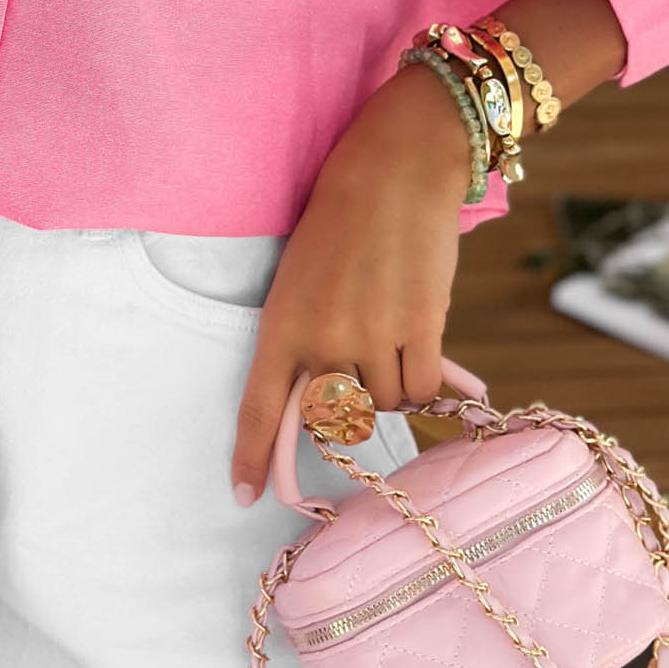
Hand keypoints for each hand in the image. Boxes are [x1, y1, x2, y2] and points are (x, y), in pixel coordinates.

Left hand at [230, 63, 473, 504]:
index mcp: (281, 322)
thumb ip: (307, 340)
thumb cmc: (340, 224)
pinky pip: (421, 388)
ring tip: (391, 338)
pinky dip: (424, 382)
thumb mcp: (300, 281)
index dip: (252, 456)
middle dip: (348, 408)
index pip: (260, 406)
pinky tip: (423, 349)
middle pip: (335, 417)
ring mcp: (373, 335)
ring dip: (389, 388)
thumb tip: (336, 404)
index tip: (244, 496)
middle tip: (359, 370)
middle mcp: (323, 338)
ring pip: (385, 405)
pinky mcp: (422, 327)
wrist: (393, 172)